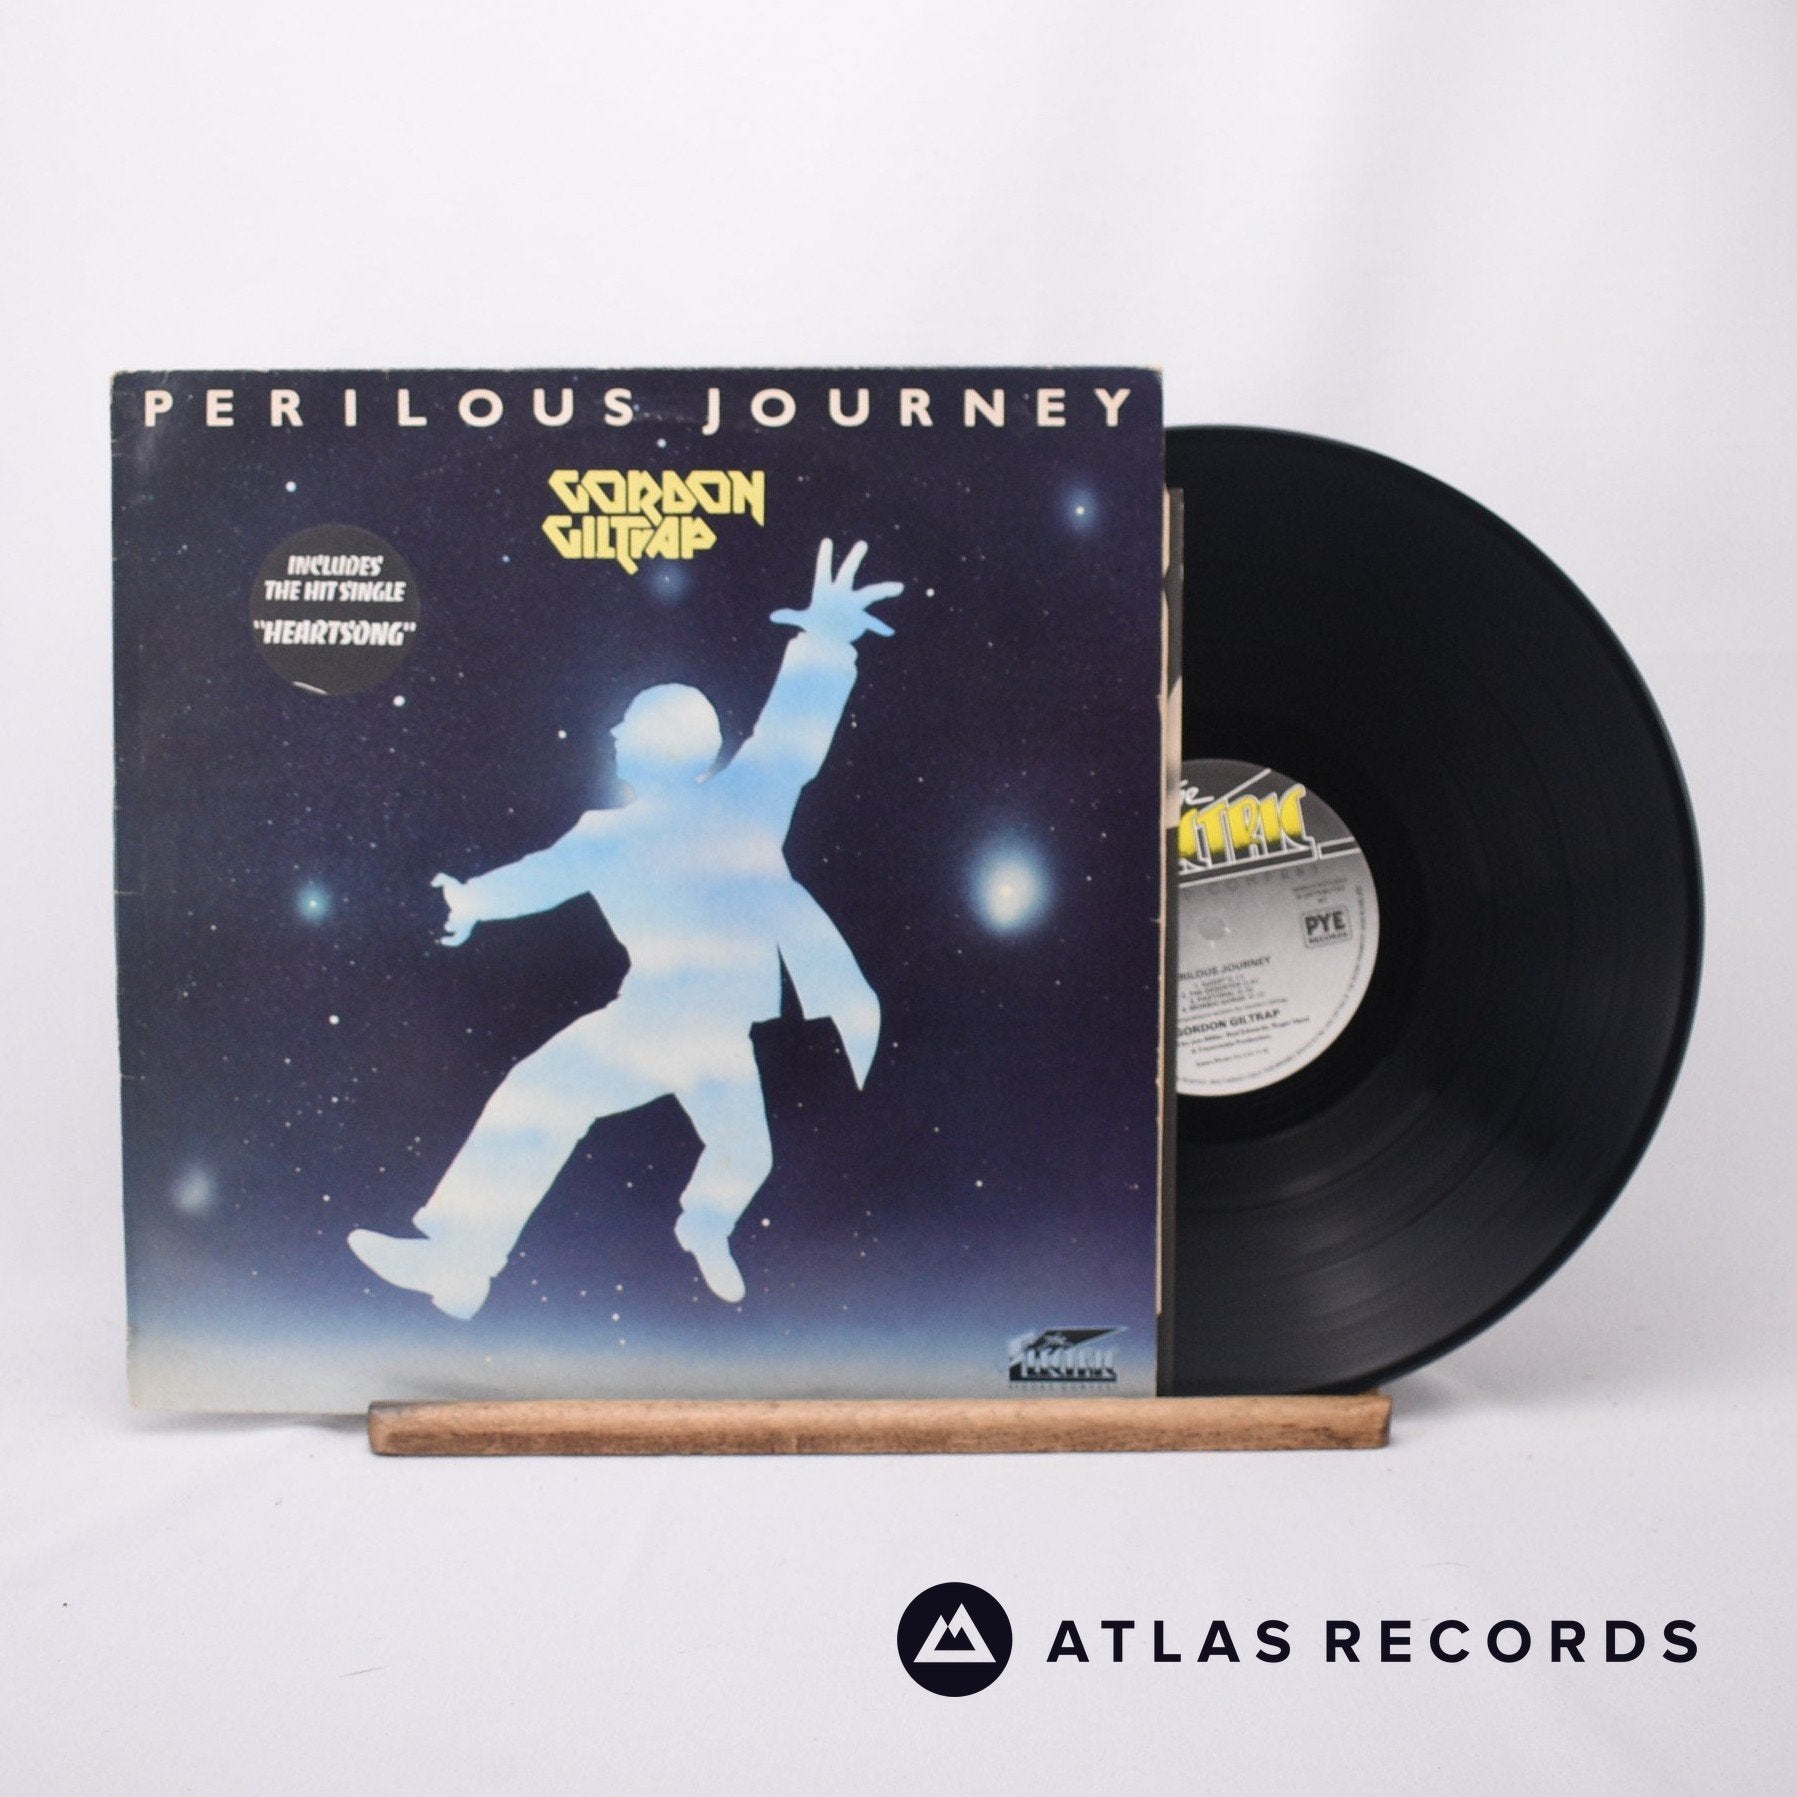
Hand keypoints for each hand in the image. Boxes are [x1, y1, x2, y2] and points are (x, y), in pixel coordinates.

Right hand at [431, 872, 477, 945]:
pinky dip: (451, 942)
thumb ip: (441, 878)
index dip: (455, 917)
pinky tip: (443, 941)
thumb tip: (433, 884)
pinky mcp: (465, 929)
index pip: (461, 915)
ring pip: (462, 933)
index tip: (452, 915)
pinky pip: (459, 939)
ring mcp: (467, 924)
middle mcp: (466, 917)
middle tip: (448, 923)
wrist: (471, 899)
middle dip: (454, 924)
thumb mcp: (450, 882)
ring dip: (455, 933)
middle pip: (462, 924)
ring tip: (446, 933)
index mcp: (464, 909)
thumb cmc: (460, 891)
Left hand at [770, 538, 904, 643]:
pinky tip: (889, 632)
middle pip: (848, 573)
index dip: (825, 558)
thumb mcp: (803, 620)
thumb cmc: (816, 624)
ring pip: (869, 594)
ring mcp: (853, 604)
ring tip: (899, 587)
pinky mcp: (860, 619)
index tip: (827, 541)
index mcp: (825, 590)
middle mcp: (841, 593)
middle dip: (854, 559)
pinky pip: (872, 622)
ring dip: (883, 590)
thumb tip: (773, 616)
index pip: (824, 570)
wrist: (830, 636)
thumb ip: (790, 615)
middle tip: (862, 543)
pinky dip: (879, 628)